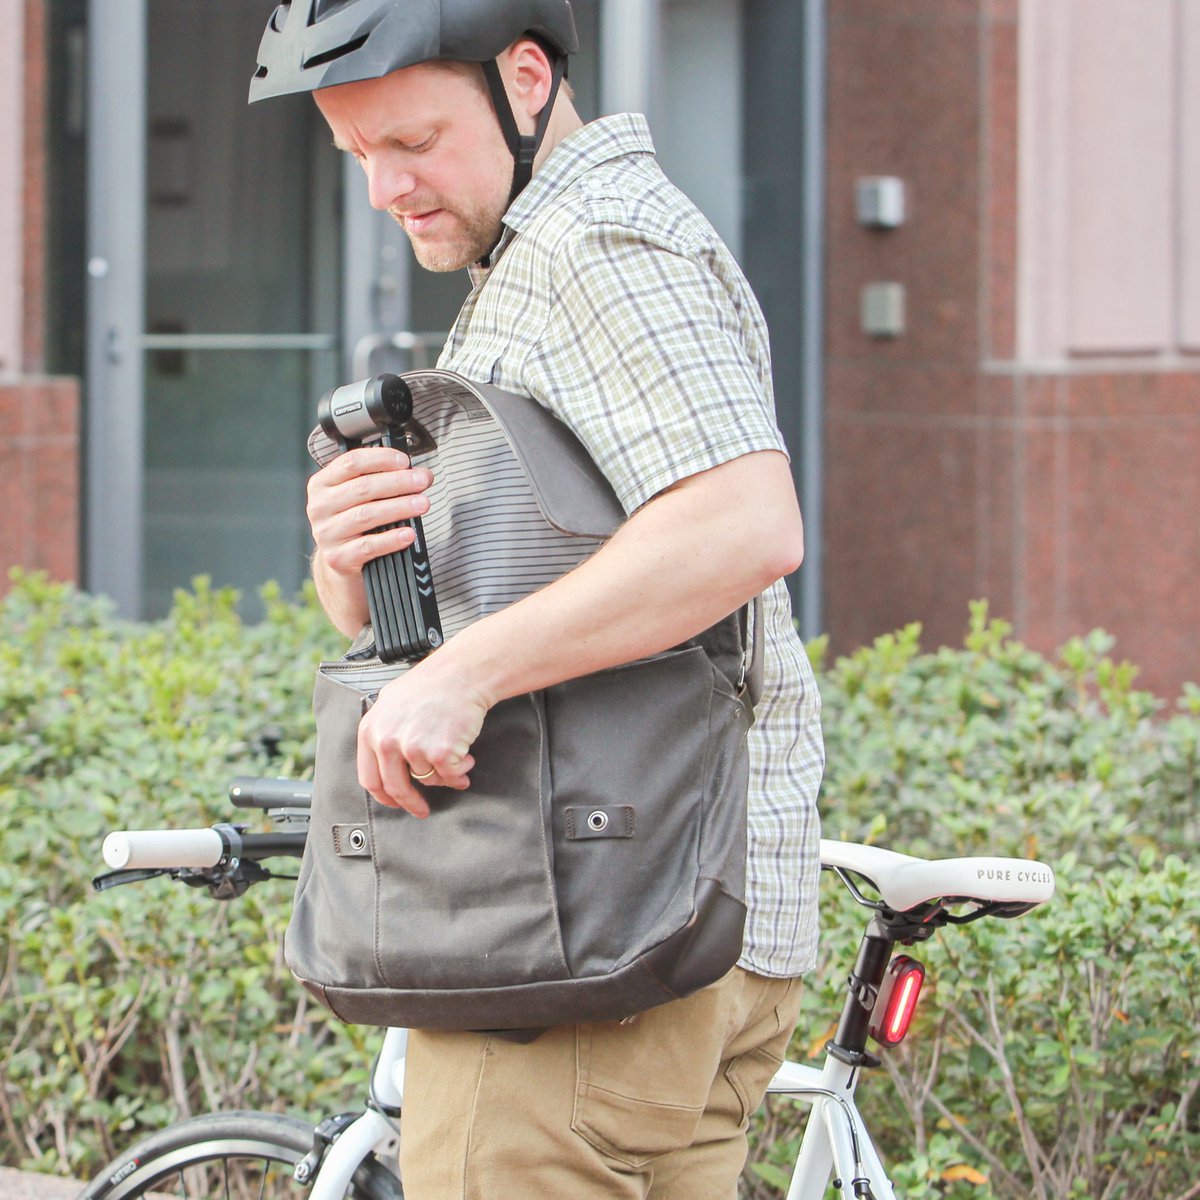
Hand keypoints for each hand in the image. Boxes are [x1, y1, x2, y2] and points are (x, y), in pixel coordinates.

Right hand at [306, 446, 432, 578]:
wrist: (340, 562)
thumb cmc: (354, 522)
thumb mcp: (362, 497)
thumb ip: (386, 480)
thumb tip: (424, 474)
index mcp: (322, 483)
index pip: (351, 463)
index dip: (380, 458)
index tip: (404, 461)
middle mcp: (320, 506)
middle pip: (362, 488)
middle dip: (397, 482)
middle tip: (421, 481)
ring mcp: (326, 533)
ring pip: (366, 515)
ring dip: (399, 507)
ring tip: (422, 504)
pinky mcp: (338, 557)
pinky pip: (368, 546)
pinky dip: (391, 539)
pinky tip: (408, 534)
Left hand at [357, 664, 489, 816]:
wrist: (463, 673)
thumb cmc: (433, 684)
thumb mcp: (391, 702)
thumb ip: (382, 731)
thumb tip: (381, 760)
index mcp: (371, 729)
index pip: (369, 777)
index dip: (384, 796)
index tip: (396, 802)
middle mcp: (387, 740)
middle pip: (395, 787)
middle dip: (411, 803)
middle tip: (422, 810)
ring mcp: (413, 747)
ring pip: (428, 780)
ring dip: (445, 775)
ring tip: (457, 758)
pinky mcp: (439, 752)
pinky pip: (450, 776)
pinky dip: (461, 772)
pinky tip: (467, 759)